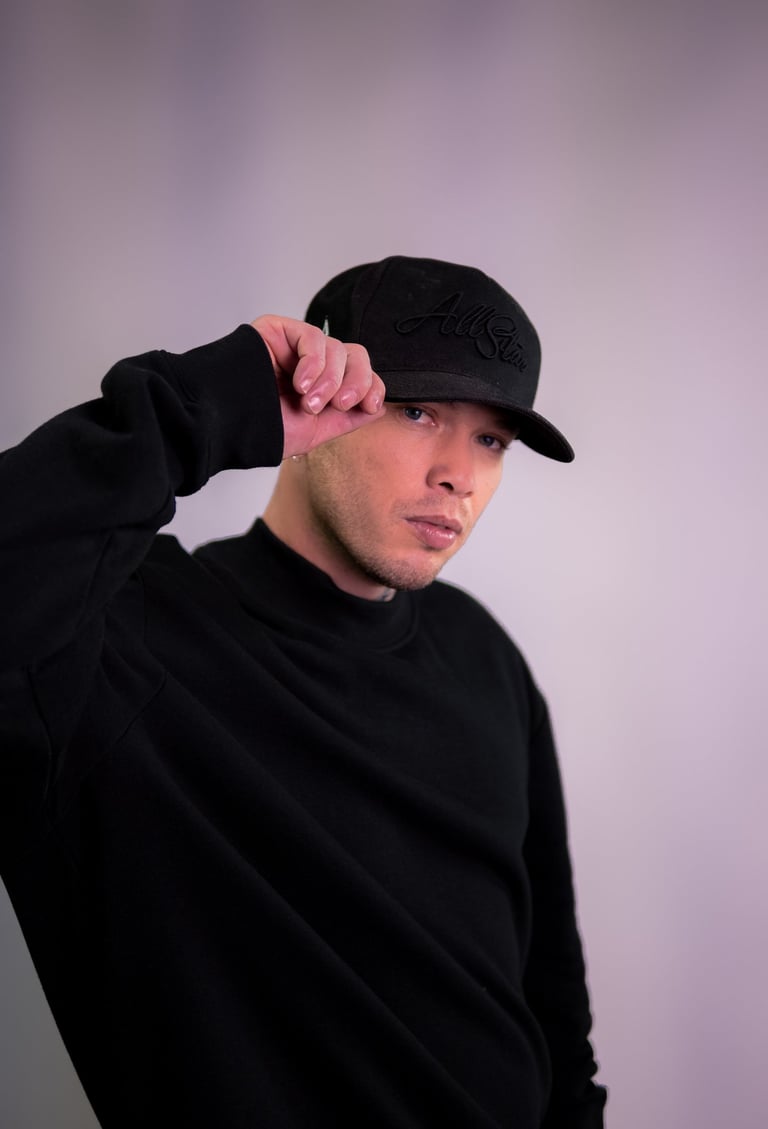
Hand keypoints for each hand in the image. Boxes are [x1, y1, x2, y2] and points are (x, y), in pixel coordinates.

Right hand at [251, 315, 385, 457]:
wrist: (223, 425)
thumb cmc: (260, 430)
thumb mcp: (315, 431)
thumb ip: (347, 418)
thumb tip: (379, 406)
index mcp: (322, 387)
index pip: (361, 375)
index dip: (372, 387)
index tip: (367, 406)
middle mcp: (312, 365)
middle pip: (356, 356)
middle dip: (355, 382)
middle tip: (339, 404)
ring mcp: (295, 347)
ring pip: (337, 349)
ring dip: (329, 380)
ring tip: (306, 402)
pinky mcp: (279, 330)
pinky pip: (313, 337)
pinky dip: (313, 362)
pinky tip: (299, 383)